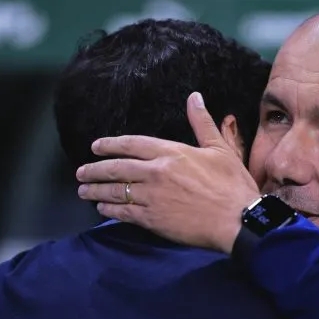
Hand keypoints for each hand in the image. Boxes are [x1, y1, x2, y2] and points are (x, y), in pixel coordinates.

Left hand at [75, 92, 260, 253]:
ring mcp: (152, 196)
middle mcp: (157, 172)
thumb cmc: (233, 186)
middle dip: (95, 169)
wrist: (238, 220)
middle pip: (116, 168)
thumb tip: (195, 97)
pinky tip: (102, 209)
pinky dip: (109, 210)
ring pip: (115, 191)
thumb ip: (202, 123)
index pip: (132, 144)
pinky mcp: (153, 219)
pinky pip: (123, 212)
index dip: (110, 145)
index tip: (95, 147)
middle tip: (80, 172)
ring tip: (83, 191)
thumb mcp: (221, 149)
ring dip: (96, 190)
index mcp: (172, 152)